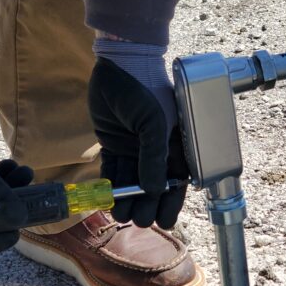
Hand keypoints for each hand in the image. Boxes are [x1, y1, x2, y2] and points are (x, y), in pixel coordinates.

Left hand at [87, 40, 189, 228]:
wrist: (119, 64)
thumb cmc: (144, 89)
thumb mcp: (153, 123)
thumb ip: (153, 157)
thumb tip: (155, 190)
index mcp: (175, 144)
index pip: (176, 181)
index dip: (171, 202)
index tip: (164, 221)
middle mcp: (156, 149)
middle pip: (154, 185)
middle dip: (147, 205)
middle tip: (139, 220)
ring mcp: (134, 147)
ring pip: (132, 181)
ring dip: (128, 199)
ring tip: (121, 216)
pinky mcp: (114, 144)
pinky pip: (114, 170)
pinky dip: (111, 186)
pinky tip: (108, 200)